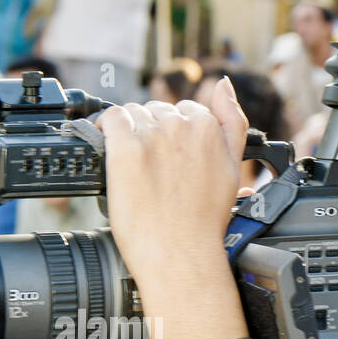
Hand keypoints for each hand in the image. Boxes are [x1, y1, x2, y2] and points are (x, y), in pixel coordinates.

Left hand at [98, 77, 247, 295]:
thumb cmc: (203, 221)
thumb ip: (231, 121)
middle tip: (150, 169)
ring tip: (132, 166)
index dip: (172, 135)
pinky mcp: (126, 149)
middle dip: (151, 133)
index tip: (167, 158)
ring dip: (129, 134)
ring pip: (132, 115)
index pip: (183, 110)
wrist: (181, 255)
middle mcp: (182, 126)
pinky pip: (110, 120)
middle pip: (155, 111)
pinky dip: (104, 129)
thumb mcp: (233, 167)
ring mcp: (153, 136)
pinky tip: (107, 148)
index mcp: (208, 128)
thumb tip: (223, 84)